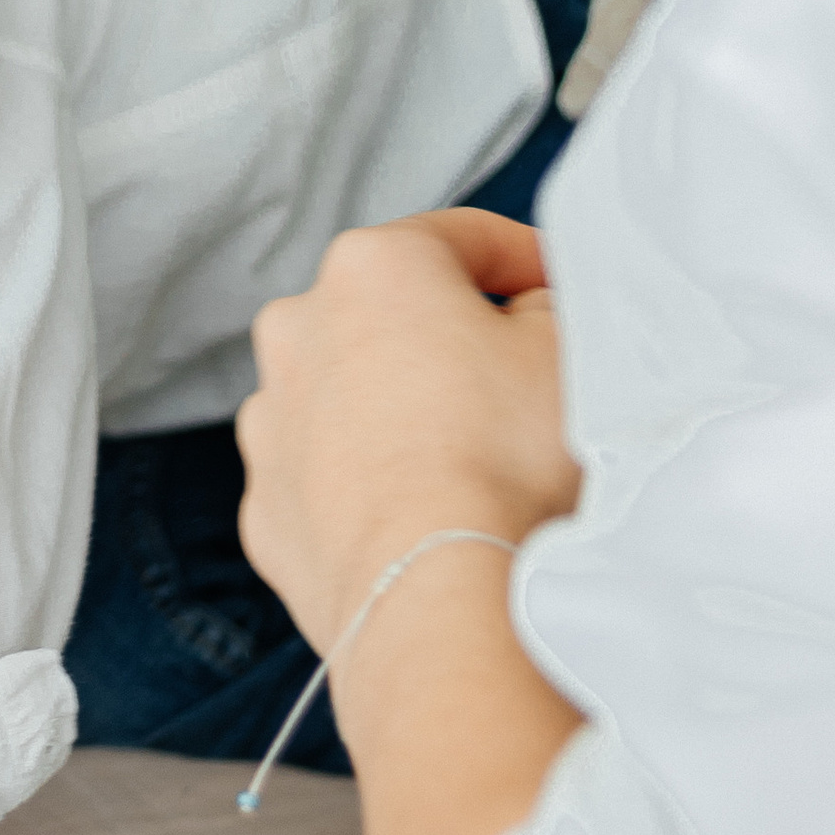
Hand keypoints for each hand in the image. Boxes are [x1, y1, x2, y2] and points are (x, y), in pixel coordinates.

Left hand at [237, 210, 577, 654]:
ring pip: (350, 397)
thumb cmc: (507, 461)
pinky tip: (424, 517)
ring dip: (401, 412)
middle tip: (517, 384)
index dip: (525, 258)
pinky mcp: (266, 507)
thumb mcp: (568, 347)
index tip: (557, 289)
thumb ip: (546, 304)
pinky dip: (369, 487)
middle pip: (392, 315)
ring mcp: (271, 423)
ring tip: (470, 463)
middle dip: (449, 339)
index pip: (463, 238)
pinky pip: (328, 479)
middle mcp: (297, 330)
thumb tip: (525, 311)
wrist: (438, 597)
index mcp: (371, 268)